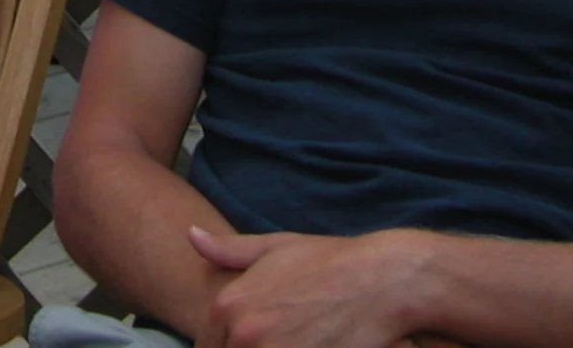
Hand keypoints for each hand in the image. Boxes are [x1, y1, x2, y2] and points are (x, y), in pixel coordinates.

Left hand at [189, 228, 438, 347]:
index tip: (249, 342)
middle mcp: (245, 333)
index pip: (207, 347)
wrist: (380, 280)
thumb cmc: (329, 262)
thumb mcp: (275, 247)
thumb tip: (192, 236)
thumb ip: (228, 250)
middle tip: (276, 341)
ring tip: (294, 343)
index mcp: (228, 305)